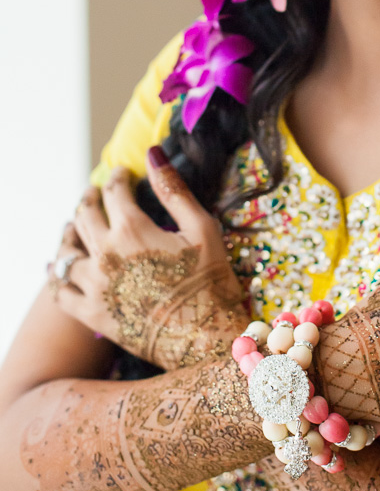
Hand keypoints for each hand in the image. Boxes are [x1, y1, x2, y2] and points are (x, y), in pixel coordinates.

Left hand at [48, 147, 249, 368]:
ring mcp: (94, 286)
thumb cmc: (210, 281)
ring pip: (66, 251)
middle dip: (89, 197)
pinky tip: (62, 266)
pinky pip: (60, 290)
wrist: (204, 339)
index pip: (113, 191)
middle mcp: (105, 254)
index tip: (123, 173)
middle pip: (83, 215)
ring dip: (70, 233)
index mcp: (132, 229)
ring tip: (76, 226)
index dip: (117, 177)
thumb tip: (152, 152)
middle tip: (95, 192)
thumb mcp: (201, 228)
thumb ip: (174, 190)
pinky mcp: (91, 313)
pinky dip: (58, 274)